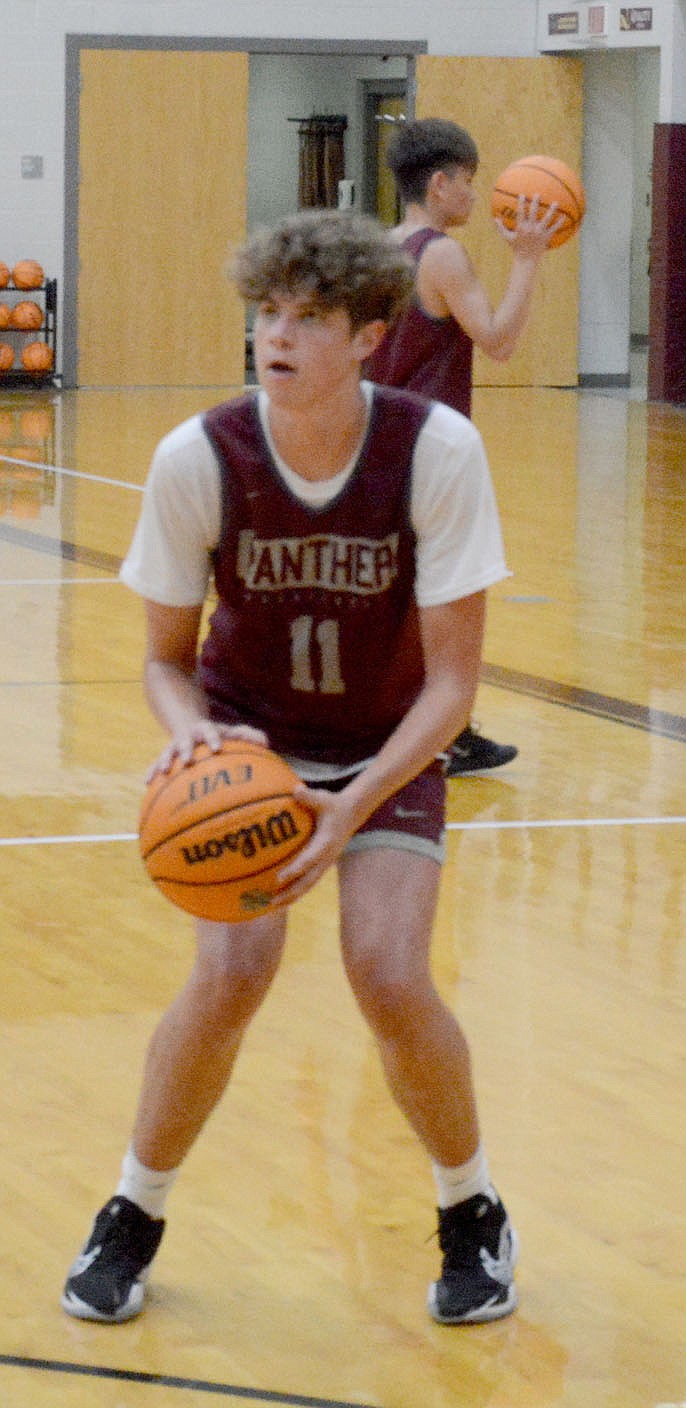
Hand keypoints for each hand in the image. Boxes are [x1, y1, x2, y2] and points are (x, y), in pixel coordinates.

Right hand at [145, 720, 268, 781]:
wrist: (186, 722)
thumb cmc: (216, 734)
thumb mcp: (231, 732)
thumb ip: (248, 736)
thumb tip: (266, 743)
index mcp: (205, 729)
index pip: (210, 731)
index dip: (213, 738)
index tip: (216, 748)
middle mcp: (187, 736)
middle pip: (184, 741)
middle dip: (185, 749)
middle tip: (187, 760)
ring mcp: (174, 746)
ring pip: (167, 752)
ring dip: (164, 761)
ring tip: (161, 773)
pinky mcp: (165, 755)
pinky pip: (156, 763)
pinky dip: (152, 771)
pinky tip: (147, 784)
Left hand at [269, 782, 359, 907]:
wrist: (352, 813)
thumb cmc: (333, 804)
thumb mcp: (323, 798)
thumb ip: (309, 796)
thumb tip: (296, 789)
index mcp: (326, 843)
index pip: (308, 860)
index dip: (294, 870)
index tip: (278, 878)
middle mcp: (326, 857)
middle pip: (307, 881)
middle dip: (290, 892)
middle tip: (272, 901)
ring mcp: (325, 863)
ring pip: (308, 885)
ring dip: (292, 896)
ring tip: (273, 905)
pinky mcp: (322, 865)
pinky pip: (309, 881)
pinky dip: (296, 890)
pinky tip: (282, 896)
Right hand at [495, 192, 565, 255]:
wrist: (526, 260)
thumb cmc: (516, 248)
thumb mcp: (508, 238)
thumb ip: (501, 228)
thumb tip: (494, 219)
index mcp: (521, 227)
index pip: (521, 213)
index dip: (521, 203)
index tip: (522, 195)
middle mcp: (530, 229)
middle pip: (533, 213)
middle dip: (535, 203)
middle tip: (538, 194)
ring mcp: (539, 233)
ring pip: (546, 219)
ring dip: (551, 210)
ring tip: (555, 202)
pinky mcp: (546, 237)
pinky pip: (554, 228)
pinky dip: (559, 222)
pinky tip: (564, 216)